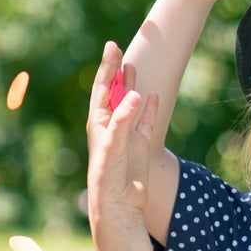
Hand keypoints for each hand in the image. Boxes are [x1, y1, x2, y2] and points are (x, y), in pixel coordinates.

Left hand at [86, 40, 155, 234]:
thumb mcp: (113, 144)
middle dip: (116, 71)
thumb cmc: (108, 174)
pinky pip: (146, 121)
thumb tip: (136, 93)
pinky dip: (149, 108)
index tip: (112, 47)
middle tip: (119, 48)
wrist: (119, 203)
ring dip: (131, 85)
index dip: (107, 68)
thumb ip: (124, 119)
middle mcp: (111, 125)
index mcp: (98, 122)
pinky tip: (152, 95)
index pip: (103, 88)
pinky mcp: (141, 145)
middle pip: (115, 91)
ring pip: (130, 103)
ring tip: (132, 66)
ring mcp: (127, 134)